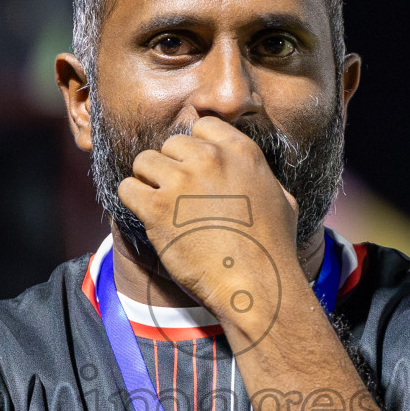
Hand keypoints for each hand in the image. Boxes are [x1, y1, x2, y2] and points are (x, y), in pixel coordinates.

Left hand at [120, 115, 303, 338]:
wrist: (256, 284)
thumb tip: (255, 175)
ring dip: (148, 181)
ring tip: (160, 205)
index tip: (196, 171)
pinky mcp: (157, 207)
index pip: (202, 126)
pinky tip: (147, 216)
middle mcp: (209, 158)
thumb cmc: (272, 248)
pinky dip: (132, 200)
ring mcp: (181, 181)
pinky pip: (127, 188)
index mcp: (240, 151)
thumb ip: (260, 177)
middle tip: (178, 196)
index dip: (195, 149)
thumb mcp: (282, 200)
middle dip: (171, 167)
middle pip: (170, 144)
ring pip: (144, 161)